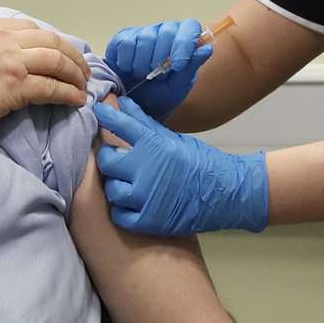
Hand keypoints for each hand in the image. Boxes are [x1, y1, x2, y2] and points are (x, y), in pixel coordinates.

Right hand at [0, 11, 90, 130]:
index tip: (58, 50)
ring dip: (75, 73)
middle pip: (51, 41)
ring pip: (57, 61)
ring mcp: (13, 61)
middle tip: (81, 68)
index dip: (49, 40)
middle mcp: (4, 39)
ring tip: (83, 84)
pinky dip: (69, 93)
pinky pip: (52, 87)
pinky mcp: (17, 86)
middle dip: (71, 55)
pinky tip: (77, 99)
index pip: (29, 28)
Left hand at [93, 96, 267, 235]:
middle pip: (107, 161)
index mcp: (153, 144)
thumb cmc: (198, 161)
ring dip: (117, 186)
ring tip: (129, 184)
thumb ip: (143, 122)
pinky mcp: (149, 220)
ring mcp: (146, 196)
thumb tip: (122, 102)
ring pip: (112, 190)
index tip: (97, 111)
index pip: (120, 124)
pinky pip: (120, 215)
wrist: (225, 193)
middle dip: (108, 158)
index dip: (105, 116)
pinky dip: (123, 210)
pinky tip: (133, 204)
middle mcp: (146, 168)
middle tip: (115, 159)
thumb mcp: (172, 138)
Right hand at [105, 19, 212, 120]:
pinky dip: (126, 61)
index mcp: (184, 40)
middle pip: (167, 31)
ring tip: (142, 75)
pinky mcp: (122, 38)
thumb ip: (191, 67)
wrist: (133, 107)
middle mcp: (165, 32)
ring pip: (145, 37)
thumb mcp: (178, 87)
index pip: (190, 27)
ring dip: (143, 63)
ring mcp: (143, 33)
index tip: (177, 65)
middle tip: (156, 76)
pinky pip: (125, 43)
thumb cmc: (160, 96)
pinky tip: (128, 70)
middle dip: (161, 58)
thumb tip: (206, 49)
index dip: (184, 43)